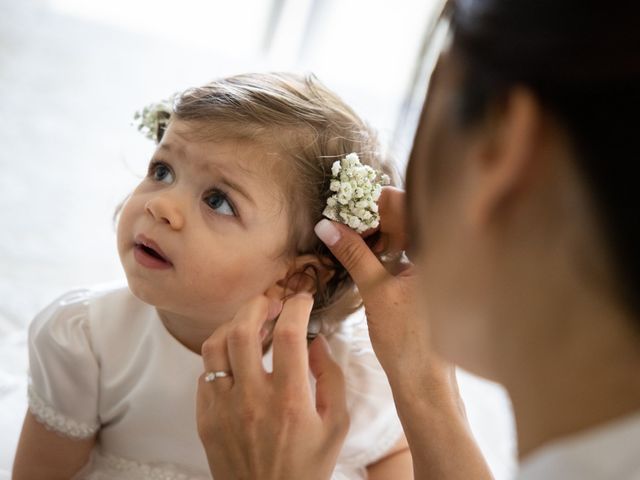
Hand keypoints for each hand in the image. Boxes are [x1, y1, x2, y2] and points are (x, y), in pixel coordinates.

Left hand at [196, 294, 349, 479]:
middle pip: (243, 330)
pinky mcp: (206, 420)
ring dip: (233, 325)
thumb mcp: (336, 425)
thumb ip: (331, 377)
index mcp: (290, 401)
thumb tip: (315, 340)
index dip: (296, 307)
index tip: (302, 300)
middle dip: (258, 304)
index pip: (288, 334)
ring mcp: (223, 410)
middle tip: (271, 302)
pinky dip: (220, 356)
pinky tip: (237, 358)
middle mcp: (252, 401)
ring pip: (215, 346)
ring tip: (250, 324)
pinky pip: (205, 373)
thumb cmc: (308, 467)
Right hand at [315, 187, 450, 394]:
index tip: (348, 200)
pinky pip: (402, 252)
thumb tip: (327, 225)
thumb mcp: (376, 292)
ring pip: (402, 235)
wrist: (423, 382)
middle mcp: (442, 253)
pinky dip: (381, 249)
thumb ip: (354, 254)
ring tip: (345, 232)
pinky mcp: (424, 280)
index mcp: (440, 250)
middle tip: (341, 215)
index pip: (409, 206)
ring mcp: (434, 267)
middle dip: (372, 214)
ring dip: (374, 232)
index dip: (378, 200)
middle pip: (406, 217)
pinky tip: (360, 252)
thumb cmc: (408, 341)